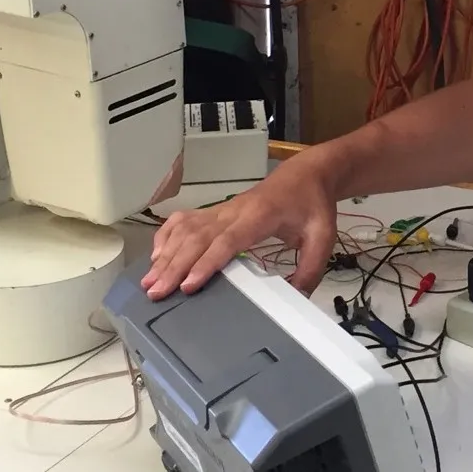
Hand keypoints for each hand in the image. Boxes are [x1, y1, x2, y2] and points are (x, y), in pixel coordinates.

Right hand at [142, 154, 339, 299]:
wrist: (306, 174)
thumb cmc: (312, 204)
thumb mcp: (323, 236)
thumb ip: (311, 268)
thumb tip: (295, 298)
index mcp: (260, 216)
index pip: (228, 241)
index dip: (207, 262)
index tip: (188, 285)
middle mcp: (234, 211)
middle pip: (198, 237)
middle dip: (174, 265)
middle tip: (156, 292)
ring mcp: (222, 209)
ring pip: (187, 228)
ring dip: (166, 254)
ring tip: (149, 281)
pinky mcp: (217, 210)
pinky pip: (186, 219)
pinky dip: (168, 234)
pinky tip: (157, 254)